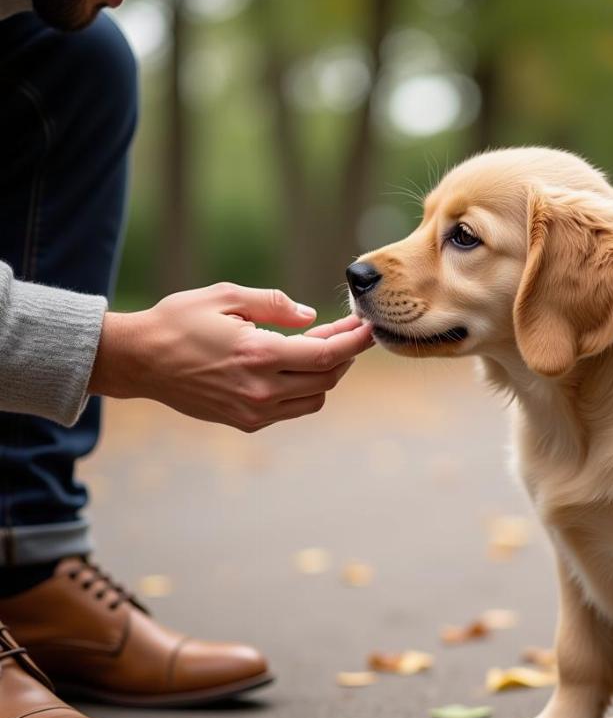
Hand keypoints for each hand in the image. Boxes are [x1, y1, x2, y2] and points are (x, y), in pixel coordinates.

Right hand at [88, 282, 372, 430]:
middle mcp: (262, 389)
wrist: (139, 361)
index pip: (327, 354)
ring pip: (315, 398)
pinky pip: (293, 409)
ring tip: (322, 347)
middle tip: (347, 332)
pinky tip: (298, 367)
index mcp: (260, 355)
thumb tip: (310, 317)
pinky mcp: (246, 422)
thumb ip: (275, 304)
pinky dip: (305, 390)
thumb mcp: (227, 296)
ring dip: (326, 374)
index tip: (369, 328)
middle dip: (344, 354)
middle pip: (328, 378)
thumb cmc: (179, 321)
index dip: (355, 342)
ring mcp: (254, 411)